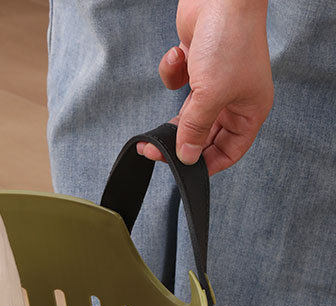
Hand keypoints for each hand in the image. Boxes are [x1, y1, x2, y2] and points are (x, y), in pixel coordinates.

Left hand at [139, 0, 273, 173]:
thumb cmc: (230, 39)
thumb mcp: (211, 95)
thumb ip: (195, 129)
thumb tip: (186, 157)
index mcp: (249, 109)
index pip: (230, 150)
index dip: (208, 164)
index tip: (183, 172)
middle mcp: (234, 98)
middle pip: (204, 136)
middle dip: (180, 146)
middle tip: (155, 155)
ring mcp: (214, 83)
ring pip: (188, 115)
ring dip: (169, 122)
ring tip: (149, 138)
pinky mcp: (196, 67)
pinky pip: (179, 85)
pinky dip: (173, 75)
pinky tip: (178, 59)